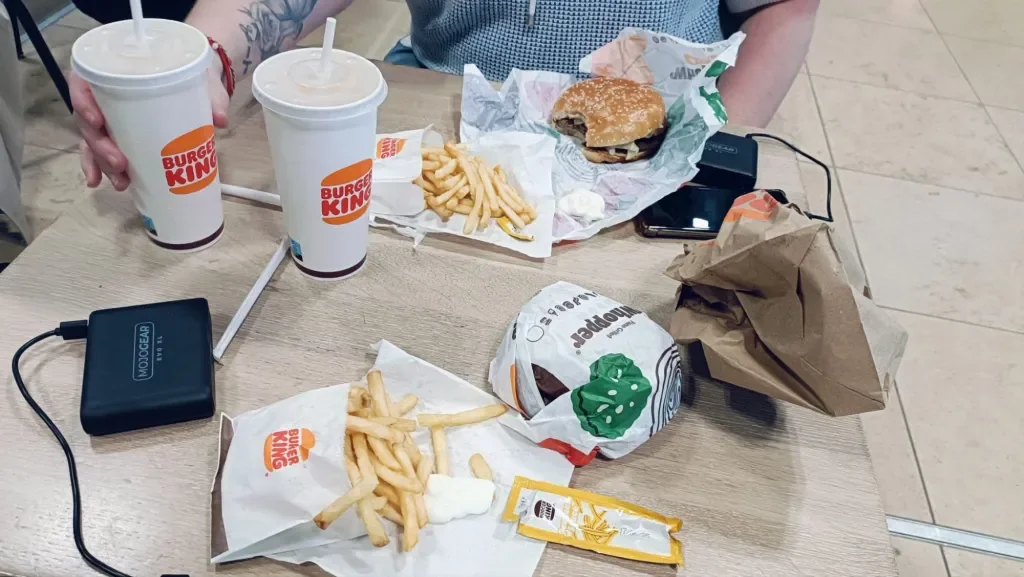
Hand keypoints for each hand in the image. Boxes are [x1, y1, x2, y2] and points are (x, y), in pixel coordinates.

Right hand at [72, 64, 230, 190]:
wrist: (199, 83)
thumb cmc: (192, 76)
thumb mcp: (202, 81)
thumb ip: (211, 97)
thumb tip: (220, 120)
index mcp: (116, 73)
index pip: (84, 84)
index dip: (84, 102)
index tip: (98, 121)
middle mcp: (105, 96)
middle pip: (89, 121)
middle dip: (100, 146)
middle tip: (120, 163)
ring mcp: (110, 118)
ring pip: (93, 141)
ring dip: (102, 163)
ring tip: (121, 181)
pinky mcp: (120, 136)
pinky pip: (100, 152)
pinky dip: (98, 168)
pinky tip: (98, 183)